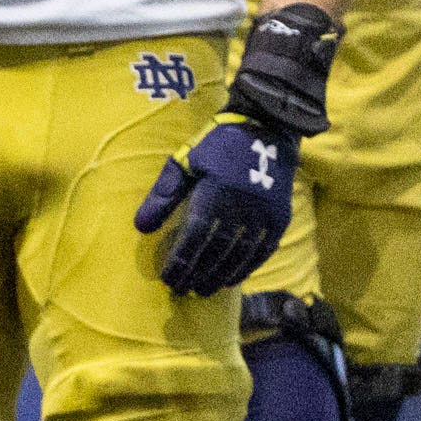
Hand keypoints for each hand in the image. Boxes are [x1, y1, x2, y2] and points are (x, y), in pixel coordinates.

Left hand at [133, 114, 294, 294]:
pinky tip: (233, 279)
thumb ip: (163, 195)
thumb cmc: (215, 146)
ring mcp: (263, 214)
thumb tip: (141, 227)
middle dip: (198, 273)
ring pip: (240, 254)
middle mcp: (241, 208)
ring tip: (204, 290)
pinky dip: (247, 267)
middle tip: (182, 290)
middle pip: (216, 250)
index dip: (181, 261)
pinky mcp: (279, 217)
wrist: (264, 130)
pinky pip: (263, 250)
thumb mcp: (184, 162)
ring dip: (221, 275)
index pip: (194, 237)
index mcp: (214, 194)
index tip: (168, 279)